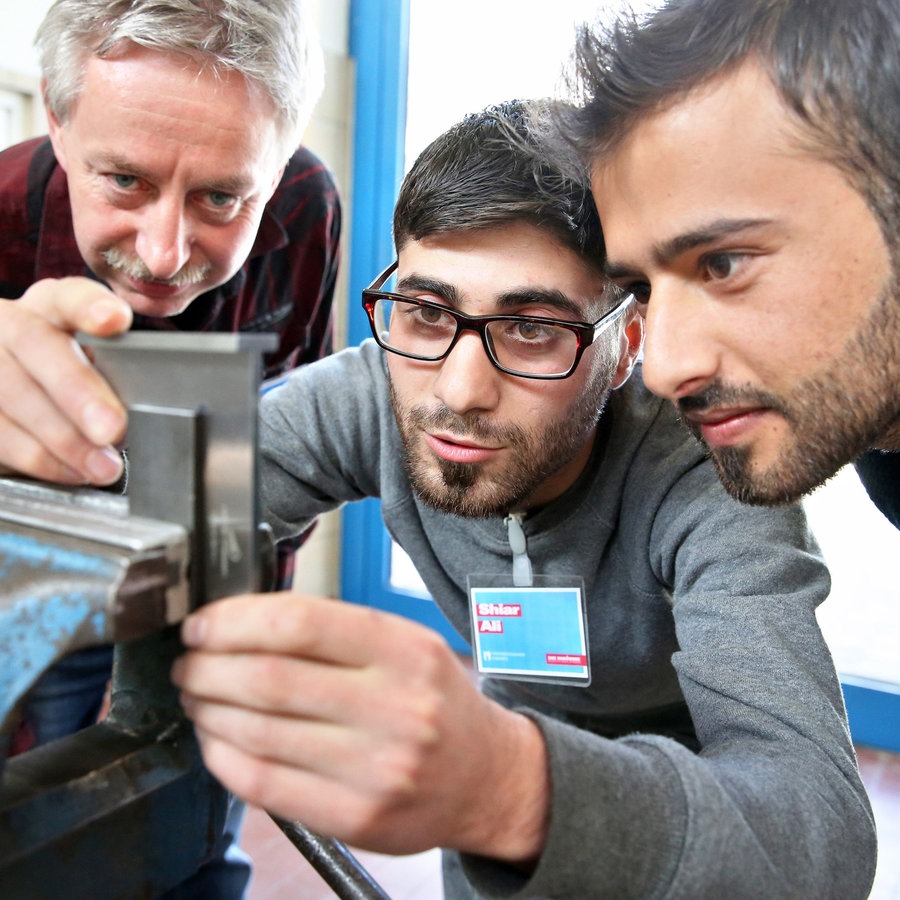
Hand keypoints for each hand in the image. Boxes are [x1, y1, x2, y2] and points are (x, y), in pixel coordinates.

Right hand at [0, 278, 131, 483]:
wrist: (10, 401)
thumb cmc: (66, 380)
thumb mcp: (92, 364)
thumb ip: (115, 371)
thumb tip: (151, 403)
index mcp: (48, 307)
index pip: (68, 296)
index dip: (90, 306)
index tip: (116, 320)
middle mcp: (8, 325)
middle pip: (36, 344)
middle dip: (77, 390)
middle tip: (113, 428)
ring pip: (11, 393)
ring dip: (63, 438)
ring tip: (103, 466)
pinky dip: (39, 458)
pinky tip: (72, 471)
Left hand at [171, 592, 549, 862]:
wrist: (487, 779)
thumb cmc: (437, 703)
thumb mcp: (409, 646)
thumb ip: (337, 632)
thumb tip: (244, 623)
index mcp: (406, 651)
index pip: (300, 623)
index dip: (234, 621)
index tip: (202, 624)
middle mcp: (395, 708)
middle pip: (269, 679)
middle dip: (208, 667)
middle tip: (188, 663)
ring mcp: (375, 768)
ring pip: (258, 732)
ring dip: (209, 710)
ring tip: (197, 697)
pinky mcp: (355, 818)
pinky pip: (264, 784)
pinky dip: (223, 758)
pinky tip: (215, 740)